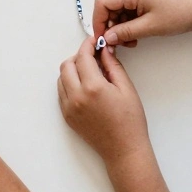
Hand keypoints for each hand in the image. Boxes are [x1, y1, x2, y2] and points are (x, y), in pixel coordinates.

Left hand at [58, 38, 148, 165]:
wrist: (124, 150)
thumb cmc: (130, 121)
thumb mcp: (126, 88)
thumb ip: (113, 66)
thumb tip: (104, 50)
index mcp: (93, 88)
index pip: (82, 57)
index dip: (87, 45)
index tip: (93, 41)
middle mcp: (76, 97)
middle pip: (67, 65)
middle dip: (78, 57)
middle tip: (93, 57)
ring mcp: (69, 107)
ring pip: (61, 78)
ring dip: (72, 70)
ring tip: (89, 73)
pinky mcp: (67, 116)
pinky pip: (61, 93)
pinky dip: (69, 84)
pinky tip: (84, 86)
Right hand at [95, 0, 191, 47]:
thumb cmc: (180, 14)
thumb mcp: (150, 27)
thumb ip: (125, 32)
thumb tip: (107, 38)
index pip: (102, 3)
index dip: (98, 22)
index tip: (103, 39)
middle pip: (108, 5)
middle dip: (110, 25)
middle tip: (117, 43)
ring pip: (117, 8)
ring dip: (119, 26)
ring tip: (130, 41)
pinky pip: (127, 8)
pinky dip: (128, 22)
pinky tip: (135, 34)